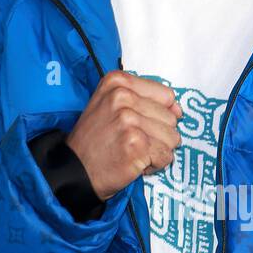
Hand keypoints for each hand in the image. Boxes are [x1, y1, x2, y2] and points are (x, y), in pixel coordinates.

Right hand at [65, 70, 181, 200]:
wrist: (73, 170)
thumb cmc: (95, 140)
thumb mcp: (110, 105)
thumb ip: (145, 100)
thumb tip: (179, 110)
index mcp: (118, 81)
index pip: (166, 96)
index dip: (159, 115)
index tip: (139, 125)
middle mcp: (123, 97)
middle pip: (171, 119)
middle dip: (157, 136)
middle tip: (131, 143)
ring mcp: (129, 121)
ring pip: (172, 138)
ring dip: (156, 151)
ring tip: (132, 153)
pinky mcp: (136, 145)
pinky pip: (166, 156)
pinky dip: (154, 165)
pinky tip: (133, 164)